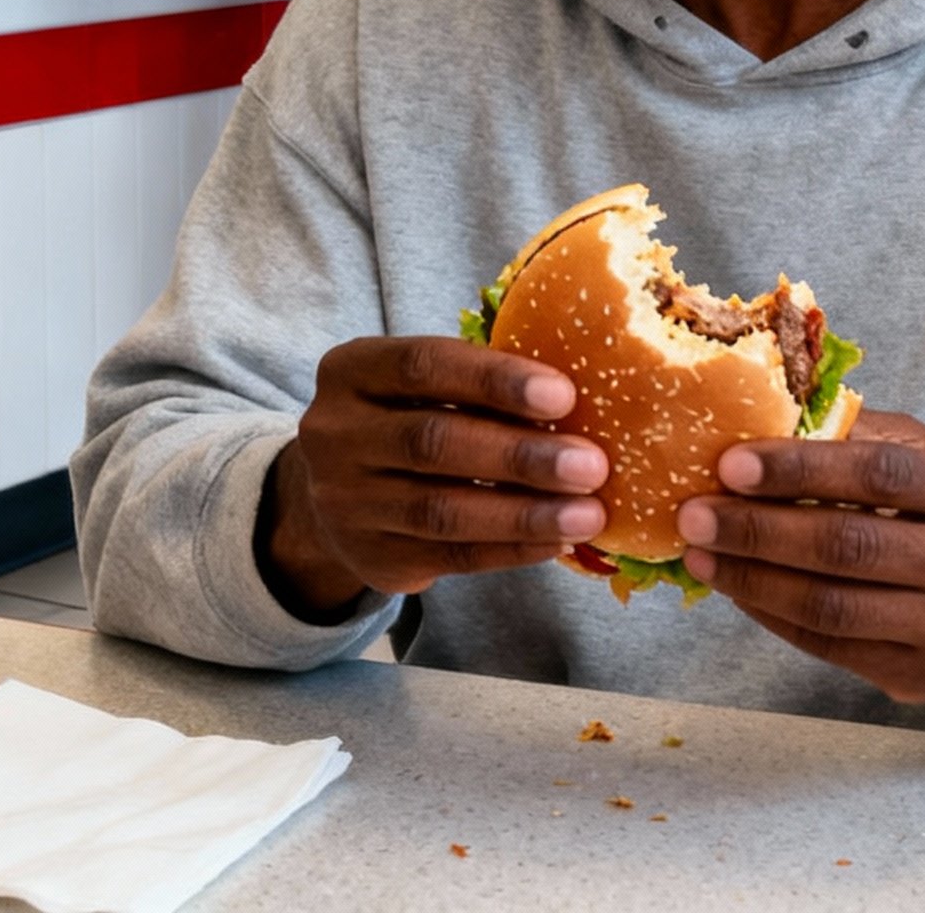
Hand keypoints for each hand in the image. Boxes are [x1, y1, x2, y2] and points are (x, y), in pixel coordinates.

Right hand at [259, 335, 608, 620]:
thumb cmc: (406, 416)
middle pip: (433, 443)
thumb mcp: (418, 384)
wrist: (336, 493)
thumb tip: (579, 398)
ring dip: (524, 513)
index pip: (422, 366)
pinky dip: (510, 549)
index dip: (494, 380)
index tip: (563, 395)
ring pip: (442, 510)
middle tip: (591, 464)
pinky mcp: (370, 558)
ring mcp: (345, 503)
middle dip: (520, 455)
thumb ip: (477, 383)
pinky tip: (556, 539)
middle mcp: (334, 435)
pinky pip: (450, 555)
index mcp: (350, 370)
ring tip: (588, 512)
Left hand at [675, 411, 924, 706]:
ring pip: (832, 607)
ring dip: (751, 579)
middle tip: (693, 511)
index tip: (730, 462)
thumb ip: (867, 434)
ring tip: (699, 554)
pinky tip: (736, 588)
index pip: (881, 475)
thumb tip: (767, 412)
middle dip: (757, 529)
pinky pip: (830, 647)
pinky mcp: (923, 679)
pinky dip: (773, 615)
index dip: (800, 467)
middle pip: (849, 546)